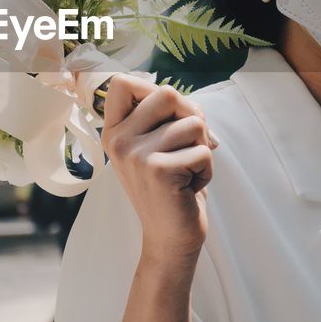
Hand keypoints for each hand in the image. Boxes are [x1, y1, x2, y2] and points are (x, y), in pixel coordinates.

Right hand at [100, 74, 217, 266]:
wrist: (169, 238)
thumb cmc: (171, 187)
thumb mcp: (157, 147)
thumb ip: (165, 117)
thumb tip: (191, 105)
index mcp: (114, 131)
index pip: (123, 83)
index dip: (154, 89)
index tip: (167, 115)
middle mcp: (118, 140)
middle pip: (168, 93)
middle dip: (192, 117)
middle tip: (188, 146)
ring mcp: (136, 155)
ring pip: (194, 123)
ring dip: (202, 148)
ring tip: (186, 171)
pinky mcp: (158, 170)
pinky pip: (203, 151)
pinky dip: (206, 170)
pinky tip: (188, 188)